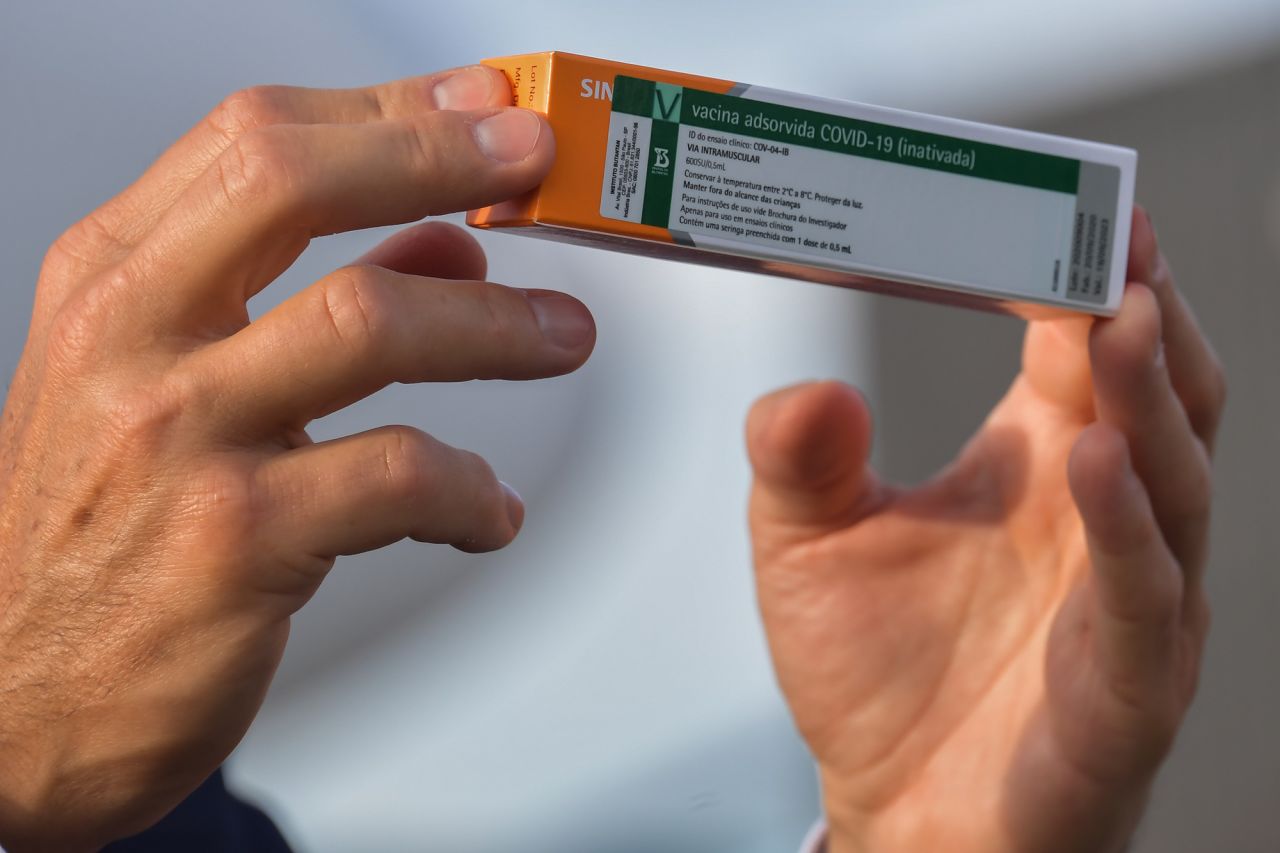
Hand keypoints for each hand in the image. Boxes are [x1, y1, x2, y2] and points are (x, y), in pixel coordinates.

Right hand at [0, 65, 593, 849]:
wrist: (13, 700)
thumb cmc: (94, 531)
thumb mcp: (162, 382)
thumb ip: (293, 296)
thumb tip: (439, 240)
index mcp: (113, 282)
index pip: (254, 140)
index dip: (387, 110)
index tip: (479, 105)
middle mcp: (134, 340)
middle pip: (295, 184)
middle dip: (437, 156)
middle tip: (534, 163)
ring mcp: (180, 438)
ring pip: (367, 322)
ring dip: (495, 323)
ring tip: (563, 336)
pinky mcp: (235, 543)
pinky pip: (397, 479)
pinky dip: (471, 491)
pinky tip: (492, 511)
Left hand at [747, 209, 1222, 852]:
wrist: (895, 808)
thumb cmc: (874, 676)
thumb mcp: (805, 544)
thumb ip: (796, 459)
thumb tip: (806, 392)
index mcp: (1036, 464)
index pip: (1084, 350)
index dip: (1086, 279)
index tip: (1074, 209)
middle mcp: (1096, 520)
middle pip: (1158, 397)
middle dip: (1145, 315)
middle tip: (1118, 240)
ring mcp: (1123, 602)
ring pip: (1173, 482)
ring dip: (1148, 399)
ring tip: (1117, 322)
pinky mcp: (1124, 687)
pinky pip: (1142, 598)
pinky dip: (1127, 528)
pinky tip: (1095, 464)